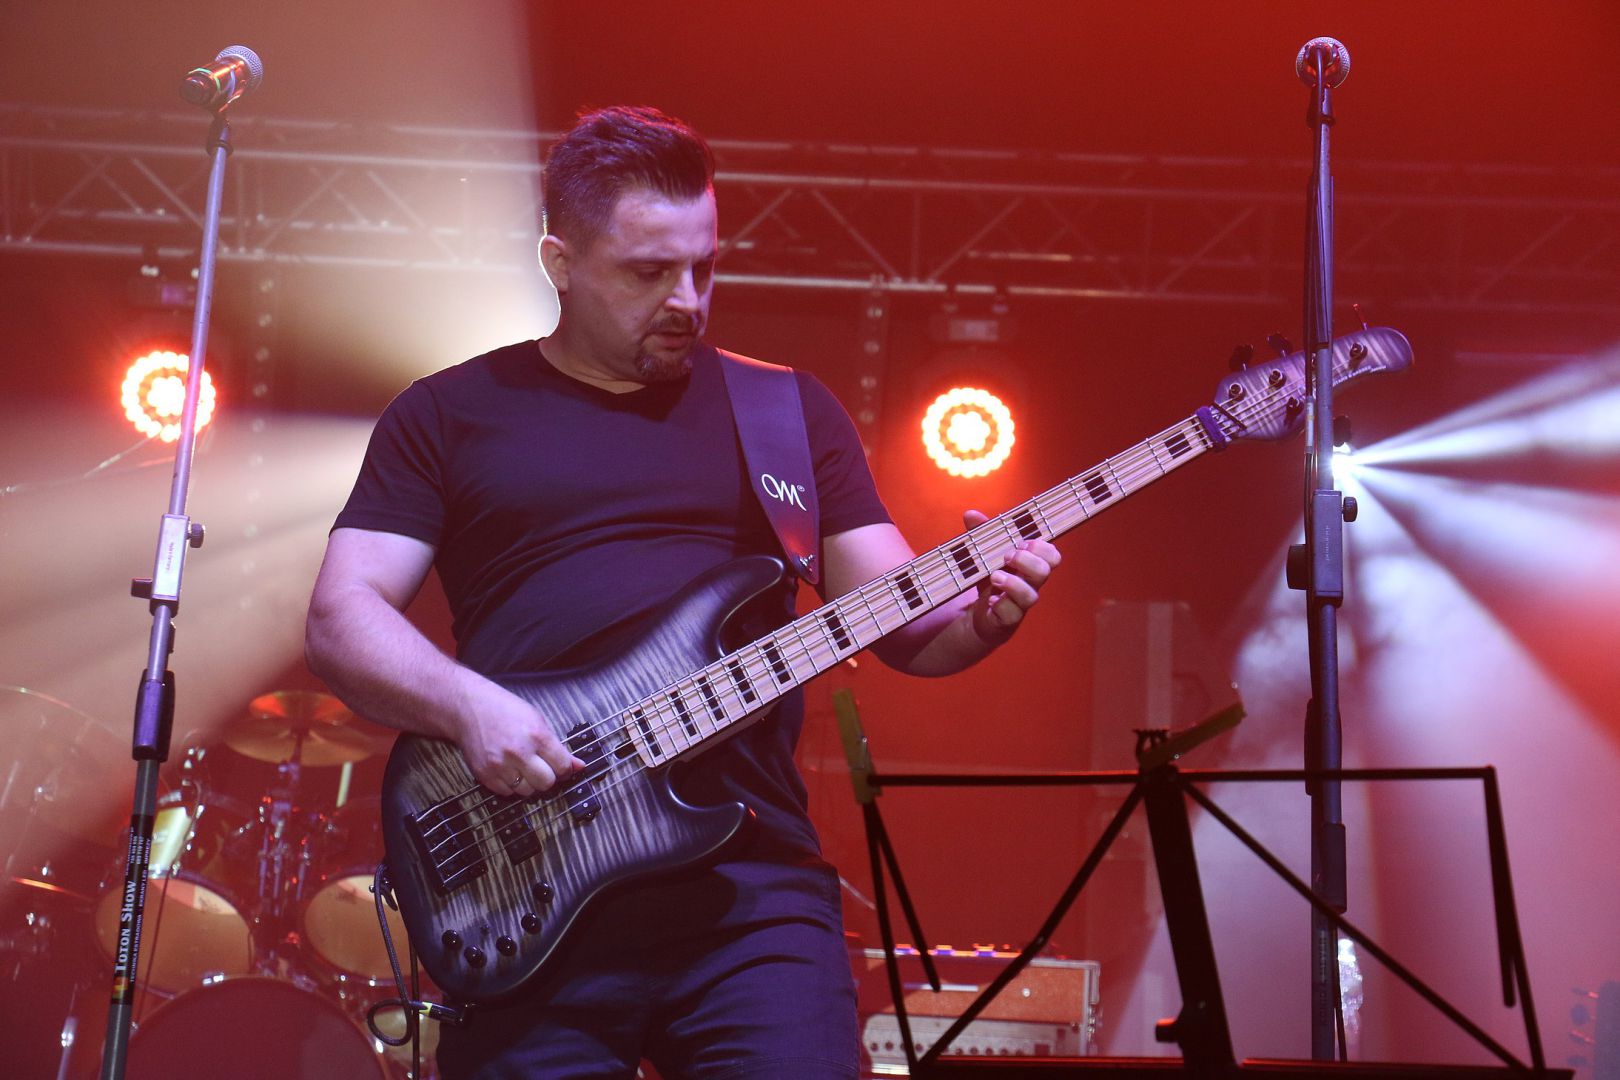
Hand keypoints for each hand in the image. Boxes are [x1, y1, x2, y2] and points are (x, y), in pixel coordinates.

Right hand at [454, 678, 583, 796]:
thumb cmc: (505, 710)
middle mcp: (519, 753)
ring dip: (529, 782)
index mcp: (537, 736)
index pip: (562, 767)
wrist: (469, 708)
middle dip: (548, 777)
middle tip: (542, 767)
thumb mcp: (537, 720)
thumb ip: (558, 747)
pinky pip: (507, 793)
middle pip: (546, 783)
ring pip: (527, 791)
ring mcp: (500, 766)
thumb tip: (579, 767)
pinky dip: (511, 785)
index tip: (561, 767)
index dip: (565, 769)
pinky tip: (508, 769)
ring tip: (522, 766)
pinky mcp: (485, 775)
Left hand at [962, 509, 1060, 645]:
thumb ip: (980, 535)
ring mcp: (1020, 604)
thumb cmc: (991, 580)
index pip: (1052, 556)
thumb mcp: (985, 556)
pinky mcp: (1007, 620)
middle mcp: (1030, 585)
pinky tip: (990, 600)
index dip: (1042, 547)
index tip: (1022, 542)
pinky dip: (1001, 606)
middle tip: (1007, 556)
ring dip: (1013, 583)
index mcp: (1030, 566)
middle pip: (1045, 572)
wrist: (981, 616)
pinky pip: (1011, 615)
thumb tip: (970, 514)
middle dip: (1027, 560)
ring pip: (1030, 596)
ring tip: (994, 576)